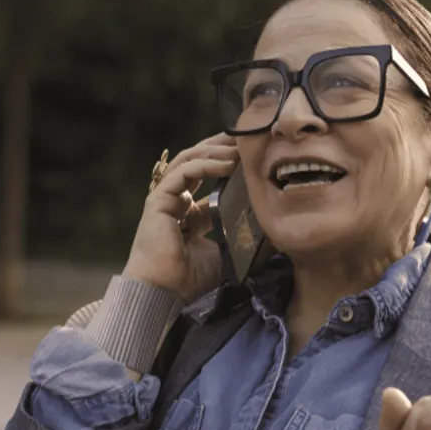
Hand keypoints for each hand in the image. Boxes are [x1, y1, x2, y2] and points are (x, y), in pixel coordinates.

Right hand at [122, 133, 236, 301]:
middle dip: (221, 147)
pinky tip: (228, 162)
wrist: (162, 292)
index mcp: (189, 213)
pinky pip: (185, 173)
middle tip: (245, 137)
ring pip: (190, 161)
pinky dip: (206, 164)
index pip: (208, 177)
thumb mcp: (223, 255)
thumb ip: (238, 240)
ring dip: (215, 150)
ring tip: (240, 146)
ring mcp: (166, 198)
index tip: (252, 155)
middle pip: (198, 161)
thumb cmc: (188, 280)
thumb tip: (270, 235)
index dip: (228, 163)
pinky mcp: (160, 199)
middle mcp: (177, 201)